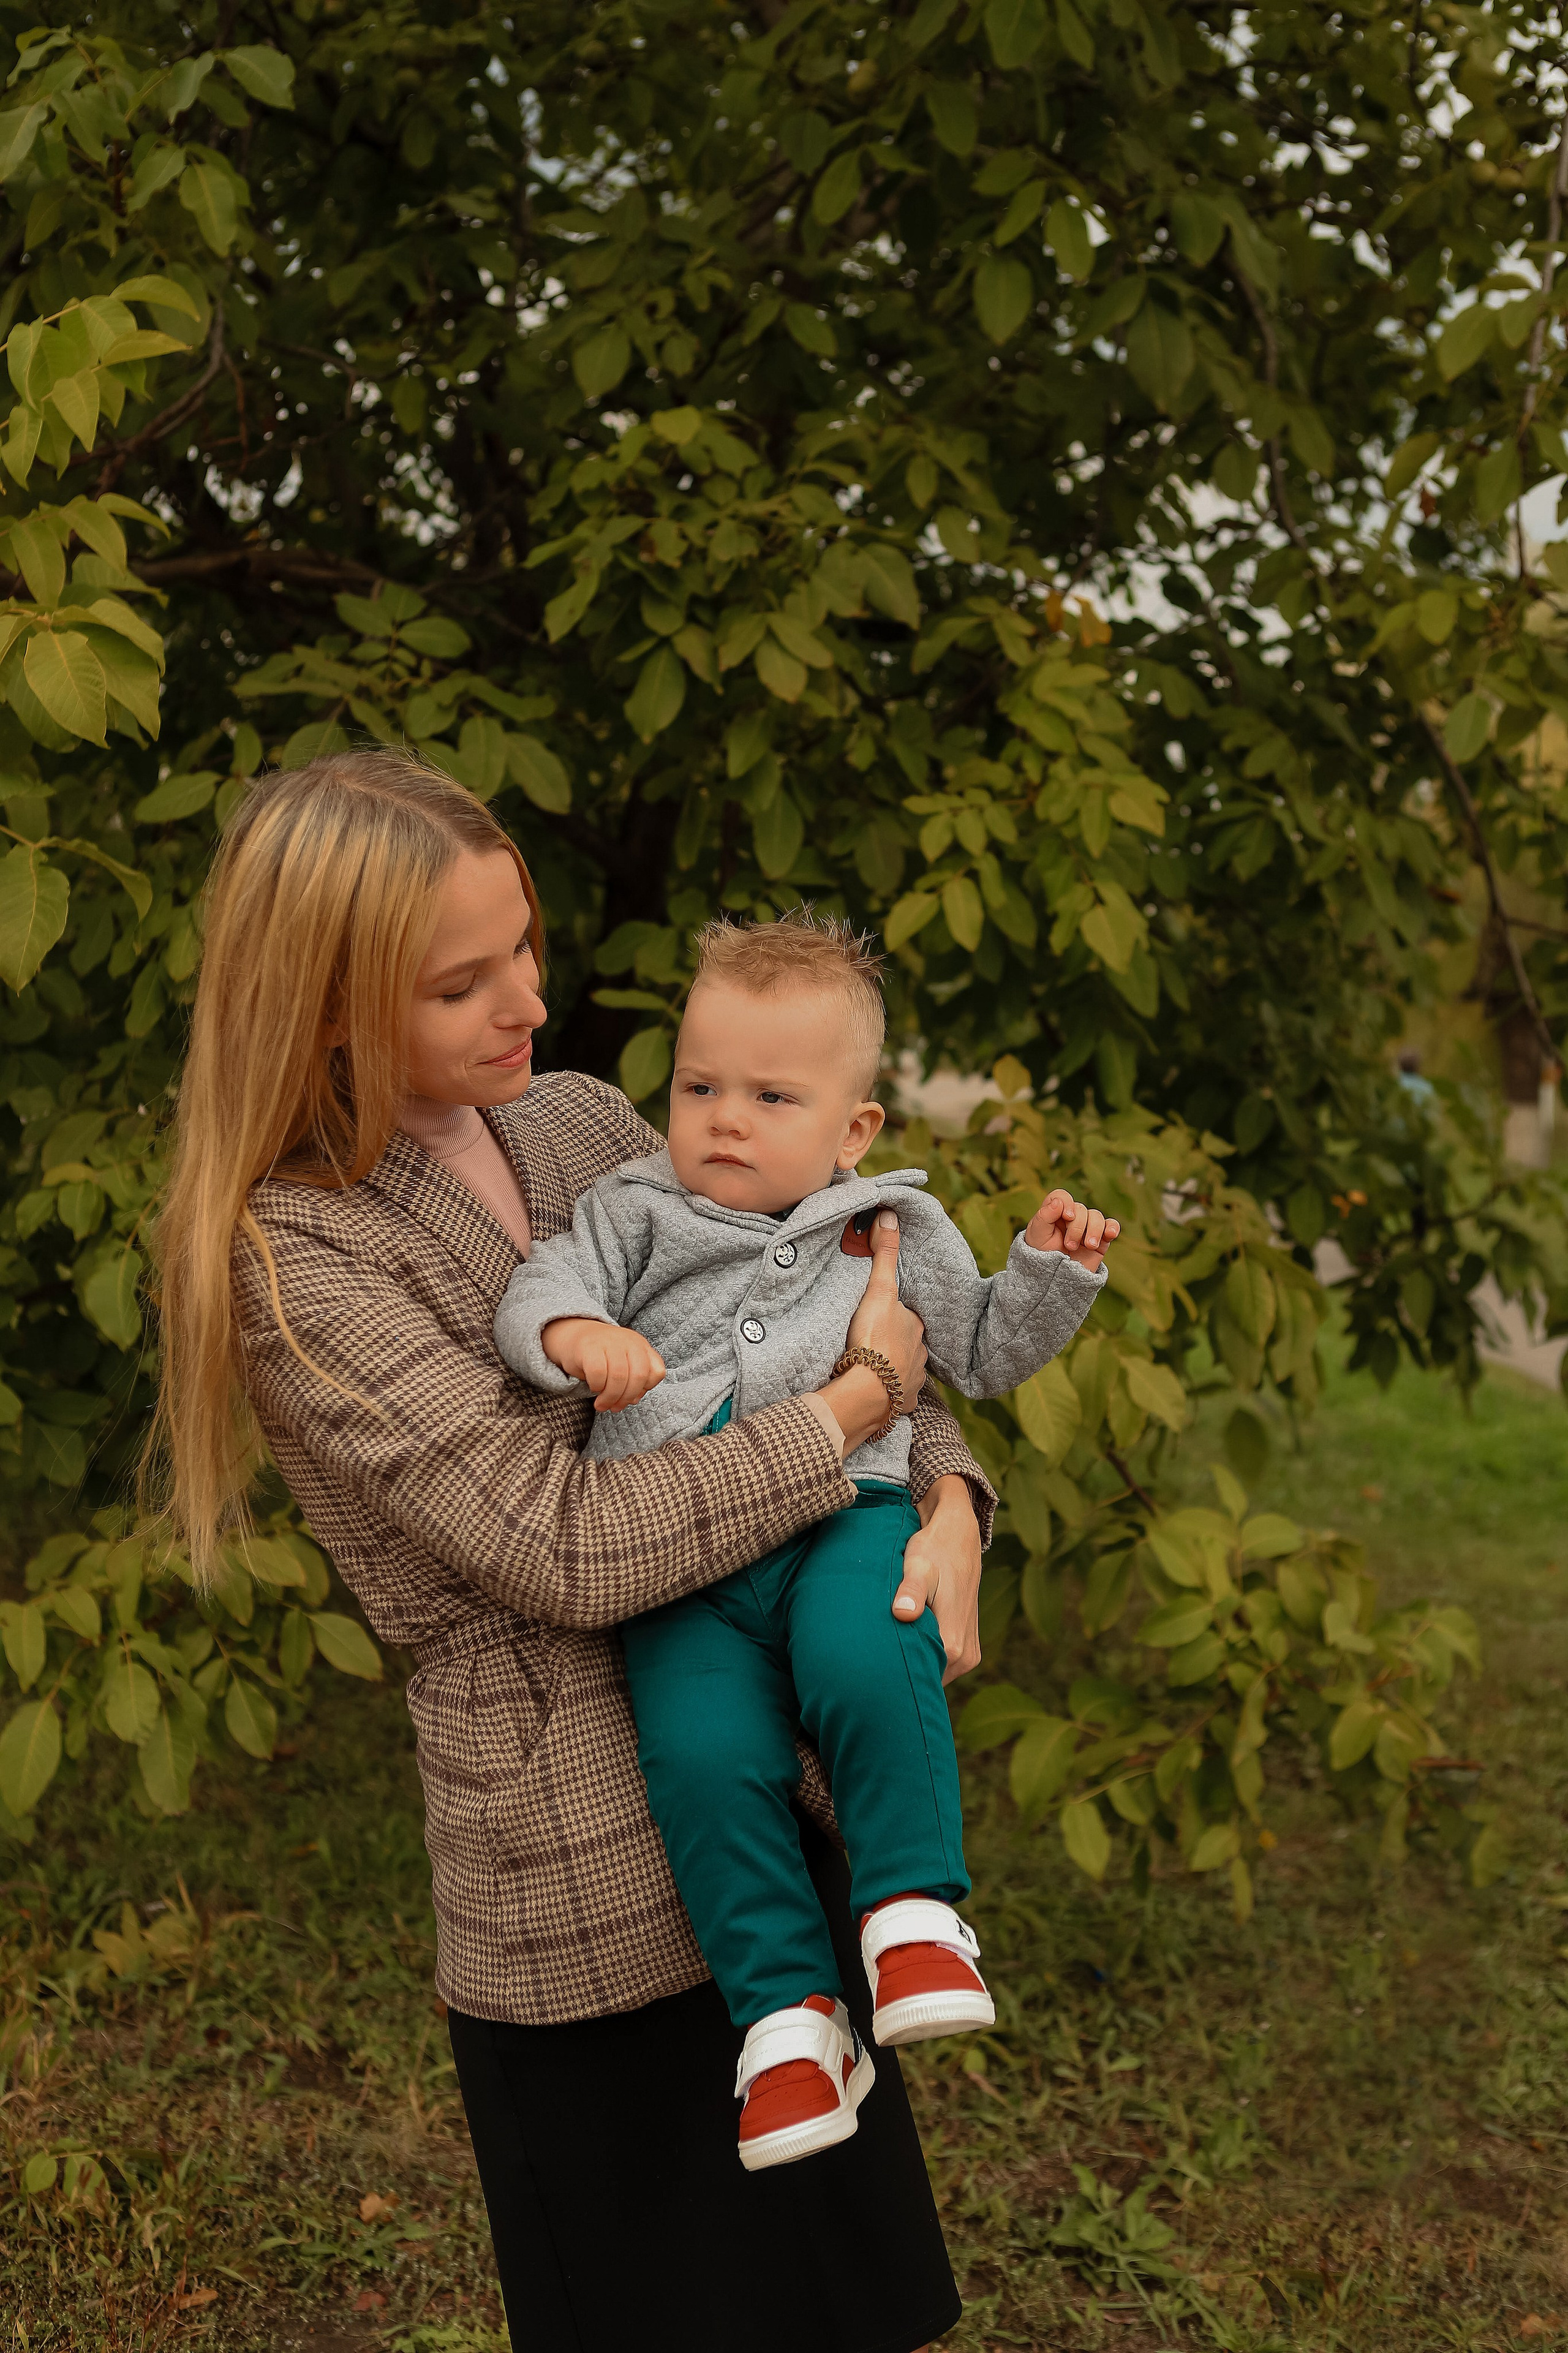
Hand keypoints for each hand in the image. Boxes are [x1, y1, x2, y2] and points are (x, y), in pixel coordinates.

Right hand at [541, 1317, 666, 1413]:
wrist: (573, 1335)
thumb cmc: (602, 1356)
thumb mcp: (624, 1365)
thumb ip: (633, 1381)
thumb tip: (634, 1399)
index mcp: (642, 1346)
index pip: (656, 1372)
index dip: (645, 1390)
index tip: (631, 1397)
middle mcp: (629, 1342)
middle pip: (638, 1376)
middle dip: (626, 1398)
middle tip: (615, 1408)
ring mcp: (610, 1342)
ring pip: (619, 1377)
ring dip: (610, 1397)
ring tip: (602, 1404)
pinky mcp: (590, 1347)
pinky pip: (598, 1373)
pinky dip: (596, 1386)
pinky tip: (593, 1387)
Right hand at [817, 1210, 928, 1453]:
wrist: (868, 1389)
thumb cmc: (873, 1338)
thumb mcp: (878, 1290)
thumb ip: (884, 1255)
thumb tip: (890, 1214)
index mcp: (917, 1328)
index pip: (909, 1317)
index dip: (896, 1315)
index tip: (880, 1317)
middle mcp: (922, 1356)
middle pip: (910, 1345)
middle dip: (897, 1344)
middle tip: (876, 1342)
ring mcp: (914, 1382)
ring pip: (907, 1371)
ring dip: (895, 1369)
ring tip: (876, 1368)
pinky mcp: (903, 1405)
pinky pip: (900, 1398)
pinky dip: (892, 1395)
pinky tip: (879, 1392)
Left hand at [892, 1475, 981, 1684]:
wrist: (959, 1538)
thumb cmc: (934, 1551)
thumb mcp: (918, 1567)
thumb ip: (911, 1591)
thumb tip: (903, 1613)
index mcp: (952, 1644)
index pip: (920, 1681)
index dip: (894, 1679)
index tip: (870, 1677)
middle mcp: (965, 1656)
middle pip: (927, 1679)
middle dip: (904, 1674)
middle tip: (871, 1668)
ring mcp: (969, 1655)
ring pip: (935, 1673)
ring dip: (916, 1665)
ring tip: (886, 1654)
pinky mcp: (969, 1648)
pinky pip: (943, 1665)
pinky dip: (926, 1657)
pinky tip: (907, 1644)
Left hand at [1025, 1188, 1120, 1274]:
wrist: (1055, 1280)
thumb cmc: (1041, 1256)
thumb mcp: (1037, 1236)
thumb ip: (1044, 1216)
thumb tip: (1059, 1201)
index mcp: (1054, 1213)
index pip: (1062, 1196)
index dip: (1067, 1202)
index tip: (1068, 1216)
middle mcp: (1071, 1218)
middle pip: (1081, 1209)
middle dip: (1077, 1228)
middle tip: (1069, 1246)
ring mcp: (1087, 1227)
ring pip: (1096, 1216)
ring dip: (1093, 1231)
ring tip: (1088, 1246)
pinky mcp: (1100, 1239)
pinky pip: (1111, 1226)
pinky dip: (1113, 1228)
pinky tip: (1110, 1235)